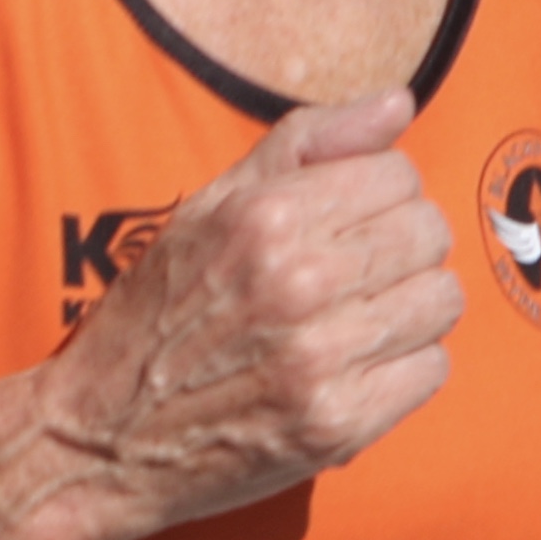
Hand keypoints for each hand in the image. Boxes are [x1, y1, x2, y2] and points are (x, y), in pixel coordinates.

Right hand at [36, 90, 461, 539]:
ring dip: (409, 307)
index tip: (344, 224)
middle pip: (428, 234)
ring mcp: (319, 359)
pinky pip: (432, 371)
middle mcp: (296, 283)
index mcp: (264, 218)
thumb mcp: (208, 208)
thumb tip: (397, 103)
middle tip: (351, 276)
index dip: (378, 196)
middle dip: (400, 248)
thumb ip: (305, 145)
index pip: (399, 175)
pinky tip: (355, 367)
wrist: (101, 436)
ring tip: (355, 320)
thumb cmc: (156, 314)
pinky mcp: (337, 425)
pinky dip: (404, 368)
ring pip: (440, 300)